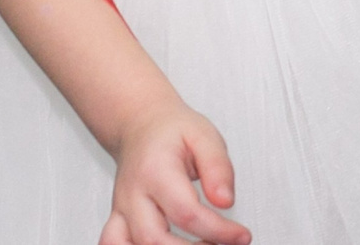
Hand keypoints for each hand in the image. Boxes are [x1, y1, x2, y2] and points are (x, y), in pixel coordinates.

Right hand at [101, 102, 247, 244]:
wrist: (140, 125)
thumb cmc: (172, 130)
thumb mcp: (204, 135)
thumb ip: (218, 167)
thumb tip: (225, 200)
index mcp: (156, 171)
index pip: (186, 213)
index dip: (218, 231)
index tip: (241, 236)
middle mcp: (133, 195)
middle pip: (155, 239)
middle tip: (224, 244)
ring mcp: (122, 210)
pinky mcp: (118, 221)